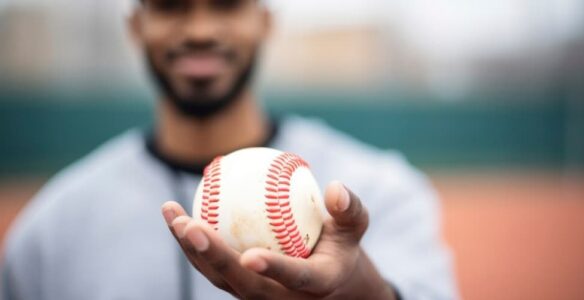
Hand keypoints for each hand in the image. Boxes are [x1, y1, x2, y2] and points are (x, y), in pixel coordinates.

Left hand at [161, 181, 395, 299]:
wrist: (326, 273)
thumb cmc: (341, 244)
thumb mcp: (355, 226)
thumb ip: (350, 209)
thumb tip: (335, 188)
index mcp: (315, 284)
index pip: (295, 279)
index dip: (274, 269)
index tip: (251, 256)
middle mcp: (280, 298)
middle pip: (242, 283)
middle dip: (213, 258)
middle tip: (191, 226)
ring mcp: (255, 293)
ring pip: (218, 277)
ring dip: (191, 248)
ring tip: (172, 213)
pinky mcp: (238, 283)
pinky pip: (211, 266)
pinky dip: (192, 243)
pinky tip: (176, 214)